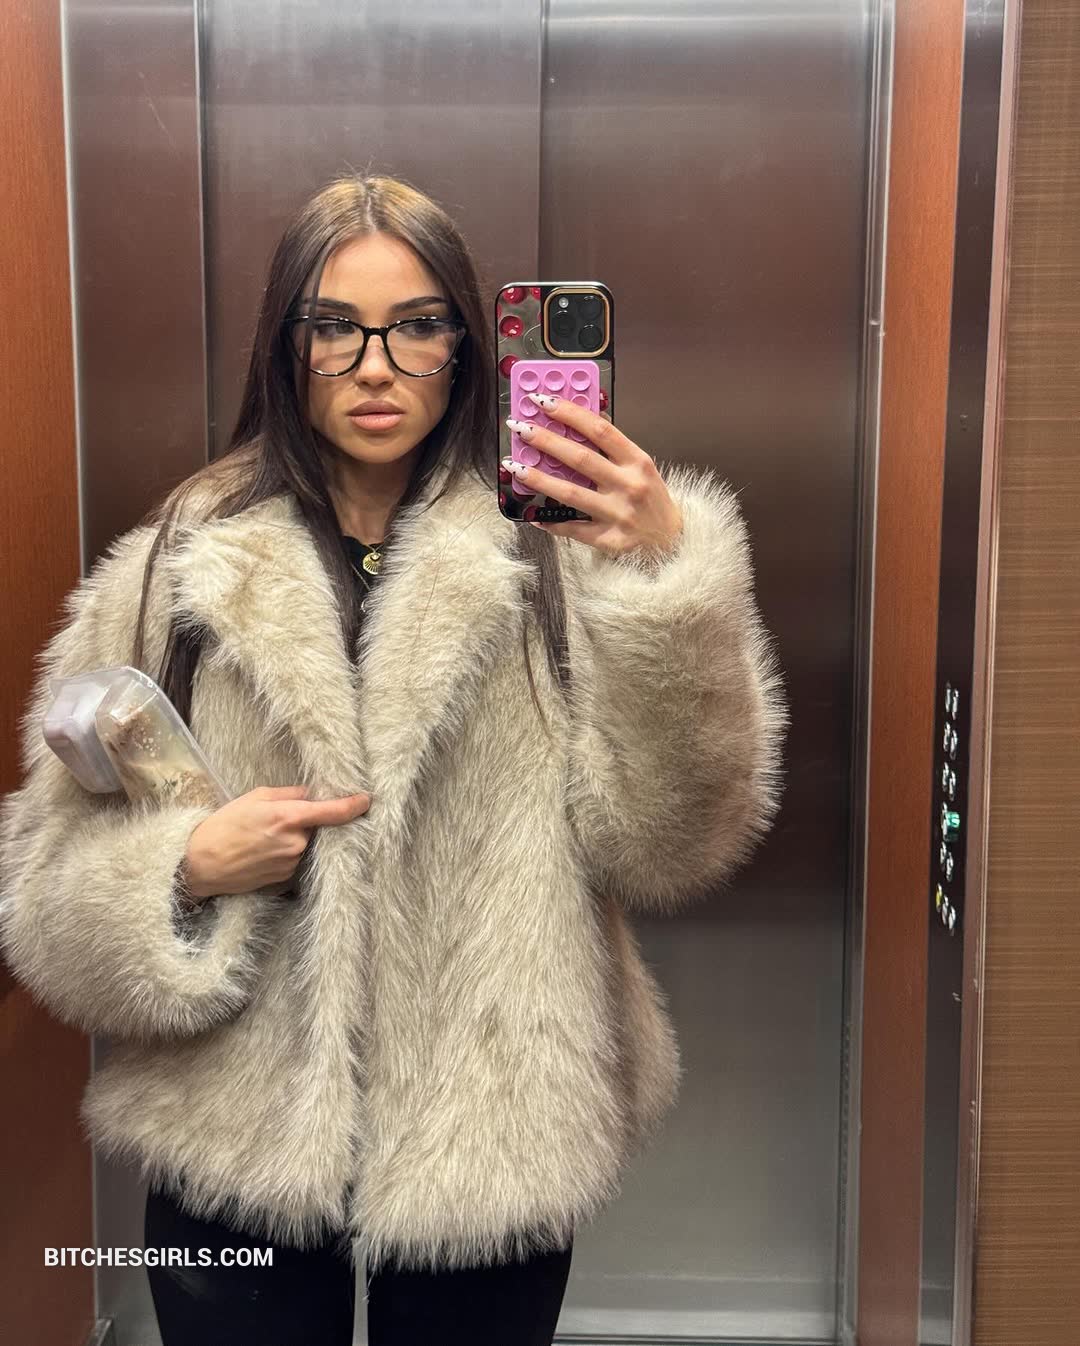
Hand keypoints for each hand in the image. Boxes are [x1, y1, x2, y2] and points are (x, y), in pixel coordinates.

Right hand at [180, 785, 370, 900]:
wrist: (201, 864)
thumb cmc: (224, 826)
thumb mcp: (255, 797)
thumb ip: (289, 794)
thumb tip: (312, 793)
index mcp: (288, 817)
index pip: (333, 811)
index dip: (353, 805)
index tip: (366, 800)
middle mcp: (295, 842)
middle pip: (317, 827)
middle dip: (305, 822)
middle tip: (277, 820)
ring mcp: (292, 863)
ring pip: (306, 844)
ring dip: (295, 838)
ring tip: (264, 838)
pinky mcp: (286, 878)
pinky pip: (296, 860)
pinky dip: (286, 853)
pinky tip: (263, 852)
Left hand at [502, 392, 682, 560]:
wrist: (671, 541)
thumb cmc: (650, 499)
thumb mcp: (640, 467)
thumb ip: (612, 449)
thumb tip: (575, 423)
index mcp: (637, 462)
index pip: (600, 431)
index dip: (570, 414)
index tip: (544, 401)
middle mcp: (629, 486)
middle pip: (581, 459)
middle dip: (546, 441)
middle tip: (520, 428)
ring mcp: (619, 514)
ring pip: (571, 493)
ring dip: (539, 479)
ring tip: (515, 467)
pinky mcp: (610, 540)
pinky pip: (573, 529)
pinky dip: (551, 522)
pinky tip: (533, 513)